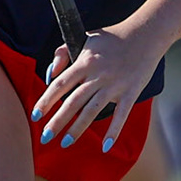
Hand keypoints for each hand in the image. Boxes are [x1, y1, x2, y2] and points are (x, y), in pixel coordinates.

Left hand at [30, 24, 164, 154]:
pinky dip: (113, 131)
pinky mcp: (131, 92)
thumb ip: (63, 52)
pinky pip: (121, 115)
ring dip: (78, 129)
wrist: (145, 34)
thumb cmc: (113, 37)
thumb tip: (50, 74)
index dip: (46, 101)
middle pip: (73, 101)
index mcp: (85, 61)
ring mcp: (115, 85)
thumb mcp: (85, 37)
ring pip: (92, 110)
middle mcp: (98, 75)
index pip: (60, 84)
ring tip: (65, 143)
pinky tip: (105, 147)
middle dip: (57, 121)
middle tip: (44, 138)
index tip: (34, 116)